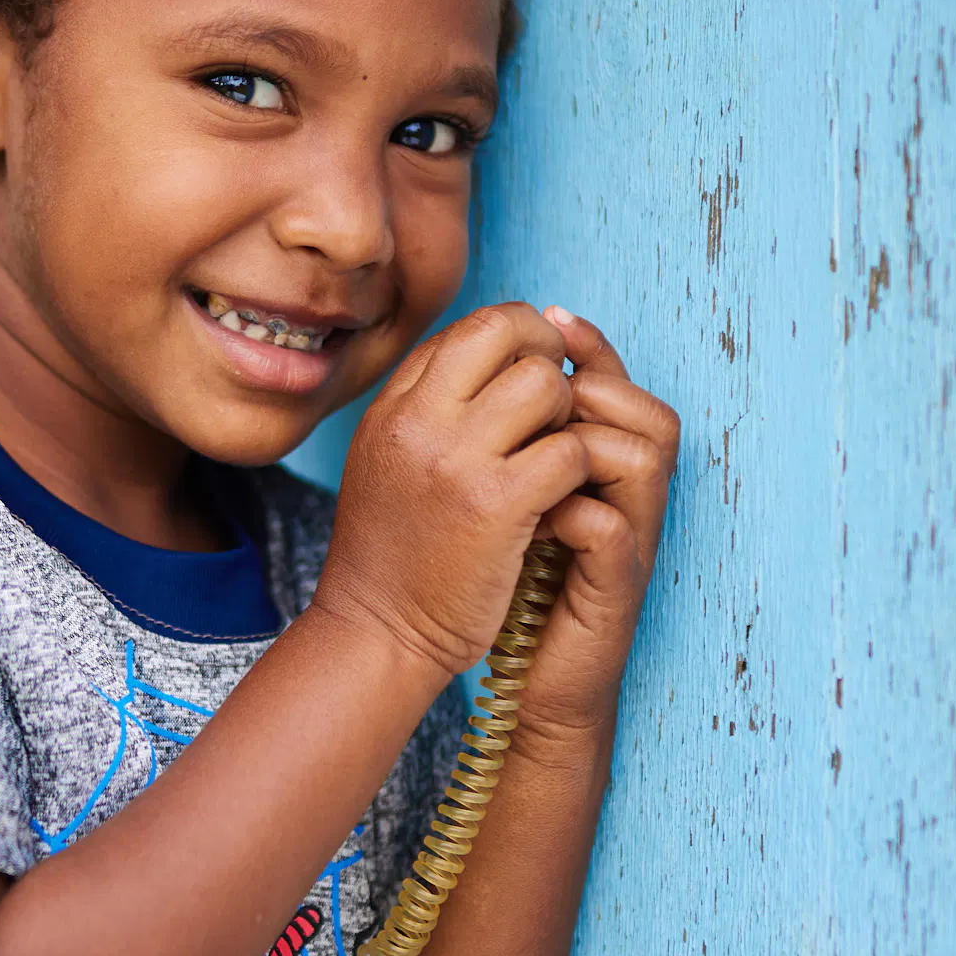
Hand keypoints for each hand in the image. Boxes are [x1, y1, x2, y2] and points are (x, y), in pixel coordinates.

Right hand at [317, 302, 635, 678]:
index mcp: (393, 404)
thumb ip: (430, 404)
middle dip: (548, 362)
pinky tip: (558, 501)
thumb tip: (494, 352)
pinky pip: (568, 450)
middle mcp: (417, 419)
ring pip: (547, 384)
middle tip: (554, 413)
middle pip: (509, 331)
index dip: (518, 341)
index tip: (529, 382)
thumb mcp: (388, 456)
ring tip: (554, 458)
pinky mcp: (497, 506)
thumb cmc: (392, 550)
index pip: (473, 325)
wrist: (376, 630)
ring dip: (568, 416)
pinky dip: (578, 471)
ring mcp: (456, 459)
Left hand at [503, 309, 677, 743]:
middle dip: (597, 385)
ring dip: (587, 441)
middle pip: (651, 412)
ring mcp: (627, 549)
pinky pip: (612, 531)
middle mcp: (628, 505)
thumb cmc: (507, 591)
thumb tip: (478, 366)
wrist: (523, 690)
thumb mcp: (500, 501)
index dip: (594, 347)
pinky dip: (572, 513)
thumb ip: (505, 441)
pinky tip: (530, 518)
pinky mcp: (611, 595)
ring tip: (534, 452)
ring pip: (646, 458)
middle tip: (542, 392)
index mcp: (604, 477)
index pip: (619, 388)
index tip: (549, 316)